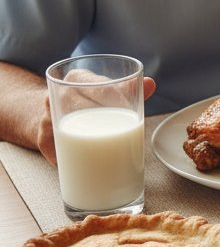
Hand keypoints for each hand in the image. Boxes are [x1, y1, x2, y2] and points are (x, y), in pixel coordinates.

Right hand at [37, 76, 156, 165]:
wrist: (47, 110)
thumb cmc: (85, 101)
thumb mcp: (104, 90)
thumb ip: (127, 89)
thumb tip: (151, 83)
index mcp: (76, 78)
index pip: (98, 86)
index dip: (115, 99)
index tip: (130, 112)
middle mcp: (58, 95)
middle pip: (82, 108)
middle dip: (105, 123)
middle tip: (125, 135)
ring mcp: (47, 117)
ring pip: (67, 130)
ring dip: (87, 144)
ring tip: (108, 154)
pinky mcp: (43, 138)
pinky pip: (56, 150)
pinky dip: (72, 160)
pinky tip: (86, 168)